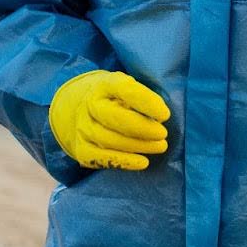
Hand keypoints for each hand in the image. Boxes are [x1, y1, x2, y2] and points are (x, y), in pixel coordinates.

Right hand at [48, 70, 169, 170]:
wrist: (81, 108)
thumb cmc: (116, 98)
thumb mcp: (127, 88)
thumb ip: (141, 98)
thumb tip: (160, 117)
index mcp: (105, 85)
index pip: (125, 89)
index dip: (146, 102)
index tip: (165, 115)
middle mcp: (91, 105)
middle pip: (114, 118)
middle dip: (142, 127)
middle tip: (163, 133)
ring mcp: (84, 128)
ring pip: (110, 140)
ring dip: (138, 145)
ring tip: (160, 146)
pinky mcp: (82, 149)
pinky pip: (101, 158)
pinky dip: (124, 161)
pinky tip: (143, 162)